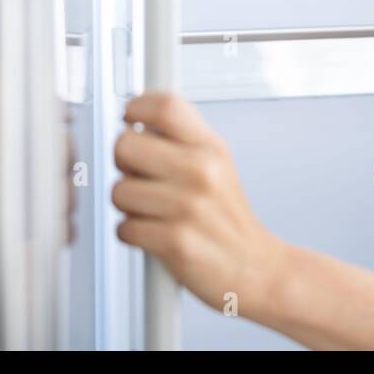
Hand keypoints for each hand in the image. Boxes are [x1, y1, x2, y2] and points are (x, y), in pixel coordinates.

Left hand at [111, 92, 288, 318]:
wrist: (255, 267)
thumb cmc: (227, 216)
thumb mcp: (218, 163)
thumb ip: (182, 137)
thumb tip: (136, 117)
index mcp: (211, 147)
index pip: (165, 106)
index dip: (137, 106)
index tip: (131, 118)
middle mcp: (202, 171)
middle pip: (125, 144)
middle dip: (124, 164)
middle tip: (141, 176)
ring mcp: (188, 207)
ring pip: (119, 190)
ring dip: (128, 206)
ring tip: (153, 211)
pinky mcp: (174, 242)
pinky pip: (123, 228)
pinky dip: (133, 234)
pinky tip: (155, 234)